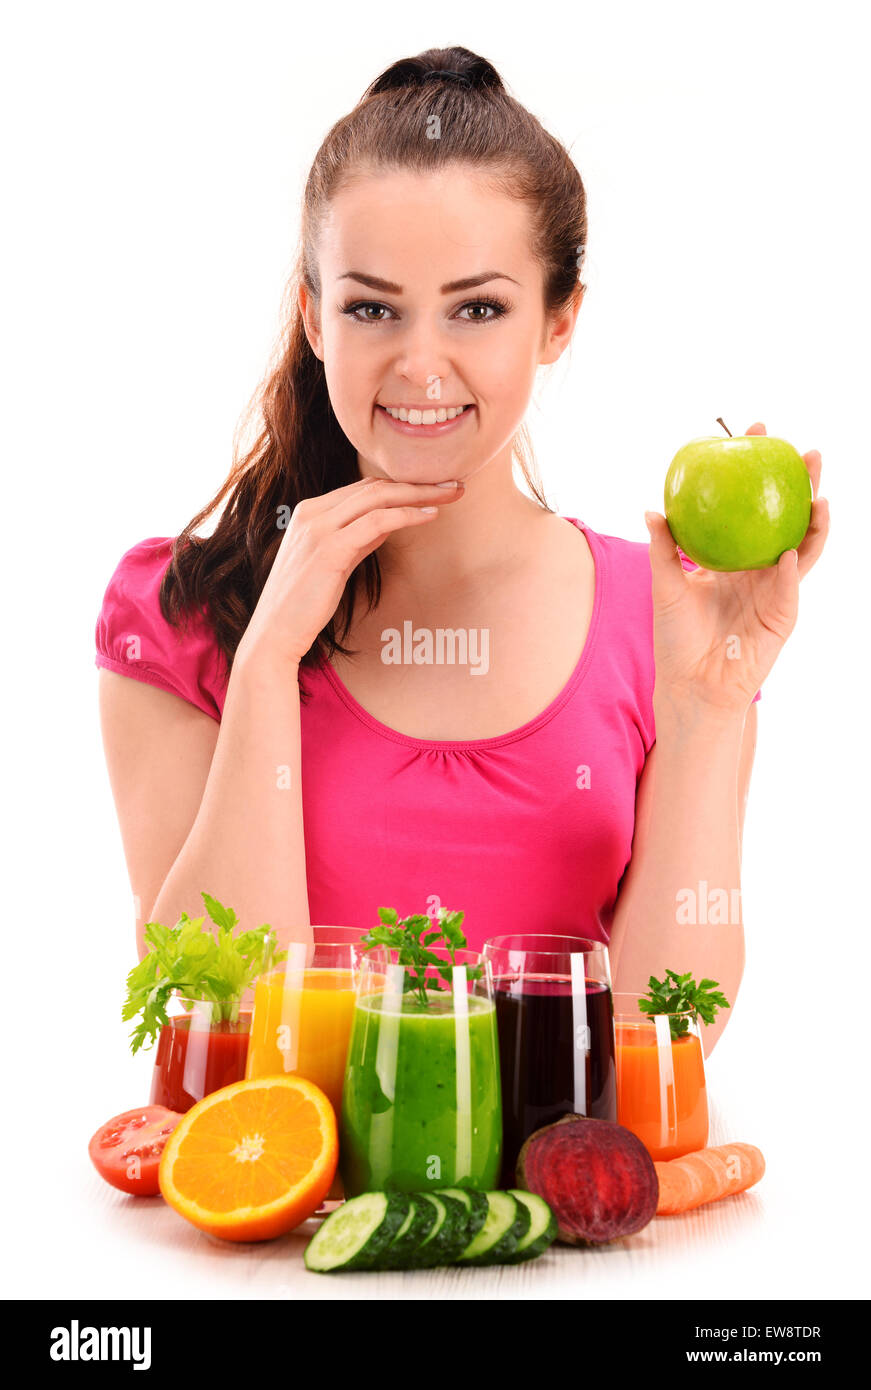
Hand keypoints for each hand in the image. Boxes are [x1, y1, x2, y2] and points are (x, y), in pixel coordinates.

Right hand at [238, 476, 464, 665]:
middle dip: (418, 483)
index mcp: (310, 512)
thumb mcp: (334, 562)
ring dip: (419, 494)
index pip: (364, 488)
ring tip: (450, 493)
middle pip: (374, 486)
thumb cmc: (304, 605)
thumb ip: (358, 539)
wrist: (274, 634)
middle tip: (453, 484)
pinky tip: (429, 517)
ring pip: (378, 497)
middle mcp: (312, 513)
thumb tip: (390, 523)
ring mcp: (318, 528)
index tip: (434, 488)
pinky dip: (406, 516)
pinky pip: (376, 522)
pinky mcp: (329, 549)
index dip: (402, 485)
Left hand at [644, 422, 829, 715]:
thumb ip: (663, 549)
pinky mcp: (782, 618)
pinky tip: (788, 555)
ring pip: (805, 549)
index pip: (754, 506)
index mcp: (737, 556)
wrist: (689, 684)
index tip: (758, 434)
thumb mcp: (666, 586)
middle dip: (805, 485)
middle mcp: (762, 568)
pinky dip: (790, 573)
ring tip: (819, 493)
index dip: (759, 471)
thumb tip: (652, 508)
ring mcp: (777, 591)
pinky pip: (789, 592)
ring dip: (815, 522)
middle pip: (791, 518)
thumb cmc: (676, 639)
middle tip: (809, 452)